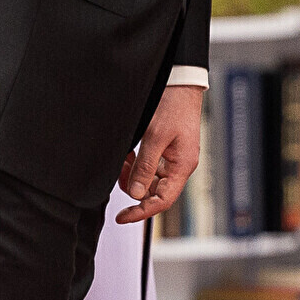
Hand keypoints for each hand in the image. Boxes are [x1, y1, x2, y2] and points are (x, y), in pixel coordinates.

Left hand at [117, 82, 205, 223]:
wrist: (180, 81)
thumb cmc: (173, 105)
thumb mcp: (155, 137)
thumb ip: (145, 167)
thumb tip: (136, 194)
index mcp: (182, 166)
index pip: (162, 200)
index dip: (142, 212)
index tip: (123, 217)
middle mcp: (179, 165)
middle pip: (155, 191)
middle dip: (133, 187)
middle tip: (116, 177)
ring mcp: (172, 157)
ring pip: (149, 177)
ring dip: (132, 173)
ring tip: (122, 160)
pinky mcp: (165, 147)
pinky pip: (148, 164)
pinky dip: (135, 162)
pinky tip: (127, 154)